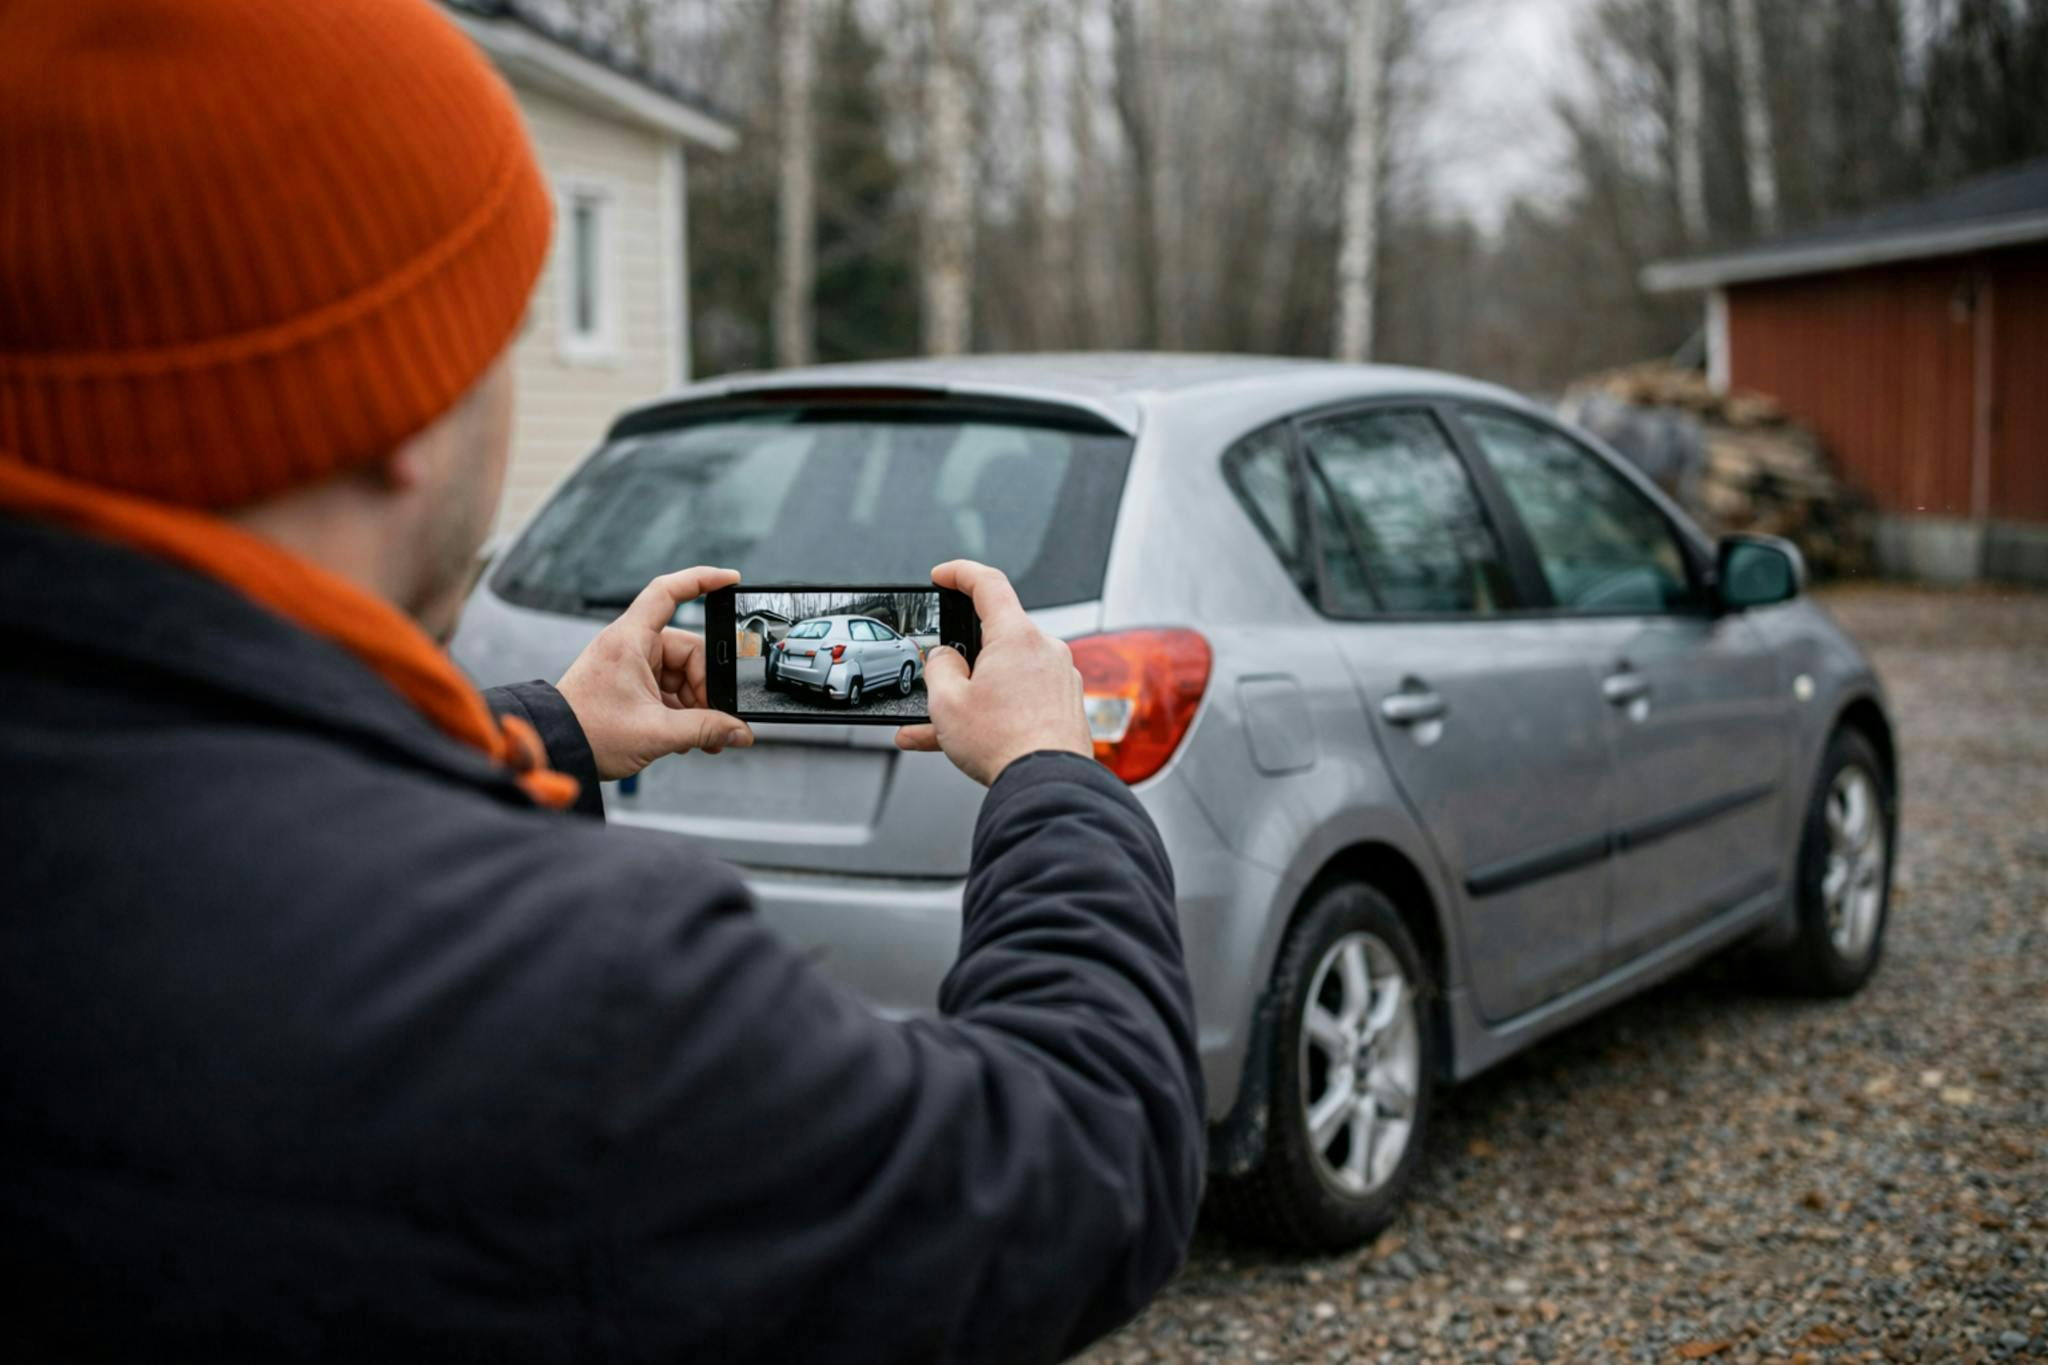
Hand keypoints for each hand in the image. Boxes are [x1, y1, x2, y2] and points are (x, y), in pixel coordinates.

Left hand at [555, 567, 753, 780]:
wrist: (556, 749)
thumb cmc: (589, 732)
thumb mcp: (657, 732)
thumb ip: (706, 730)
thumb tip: (740, 732)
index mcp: (630, 640)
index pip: (668, 592)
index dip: (702, 579)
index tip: (732, 579)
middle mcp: (631, 645)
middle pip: (688, 650)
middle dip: (705, 686)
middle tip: (715, 718)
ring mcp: (631, 664)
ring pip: (681, 673)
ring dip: (694, 704)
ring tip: (700, 736)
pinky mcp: (630, 683)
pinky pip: (668, 688)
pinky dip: (680, 709)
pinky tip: (686, 735)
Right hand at [894, 560, 1092, 786]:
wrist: (1047, 785)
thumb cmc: (1003, 744)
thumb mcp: (946, 702)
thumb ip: (938, 667)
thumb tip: (945, 660)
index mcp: (1017, 637)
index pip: (988, 584)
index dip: (960, 573)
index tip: (943, 576)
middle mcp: (1045, 650)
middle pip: (995, 639)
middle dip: (963, 660)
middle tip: (938, 682)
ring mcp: (1059, 678)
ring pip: (1004, 676)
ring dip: (972, 695)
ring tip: (937, 728)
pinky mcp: (1064, 705)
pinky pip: (1020, 698)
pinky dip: (993, 711)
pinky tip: (964, 740)